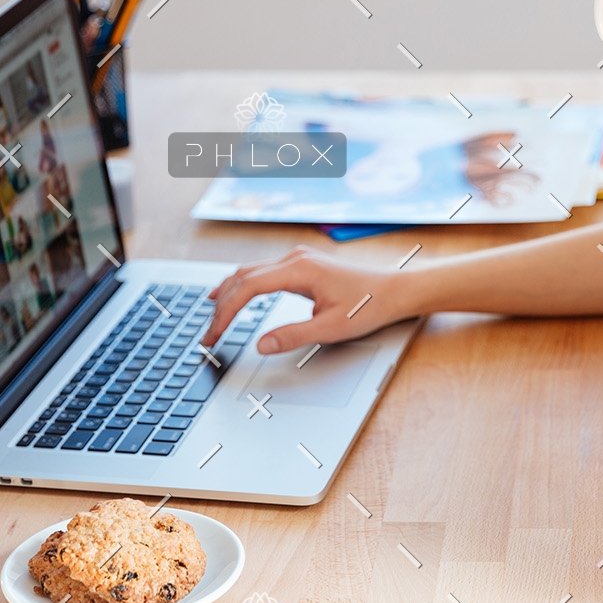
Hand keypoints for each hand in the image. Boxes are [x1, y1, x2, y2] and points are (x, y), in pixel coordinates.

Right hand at [200, 244, 415, 353]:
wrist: (395, 290)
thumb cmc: (369, 306)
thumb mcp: (331, 329)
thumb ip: (293, 336)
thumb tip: (260, 344)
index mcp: (299, 270)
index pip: (247, 288)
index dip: (225, 313)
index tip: (214, 336)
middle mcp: (294, 258)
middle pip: (242, 277)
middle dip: (221, 306)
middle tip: (208, 335)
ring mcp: (297, 258)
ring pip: (249, 271)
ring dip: (228, 293)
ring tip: (211, 317)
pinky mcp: (301, 264)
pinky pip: (261, 271)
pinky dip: (242, 285)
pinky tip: (232, 294)